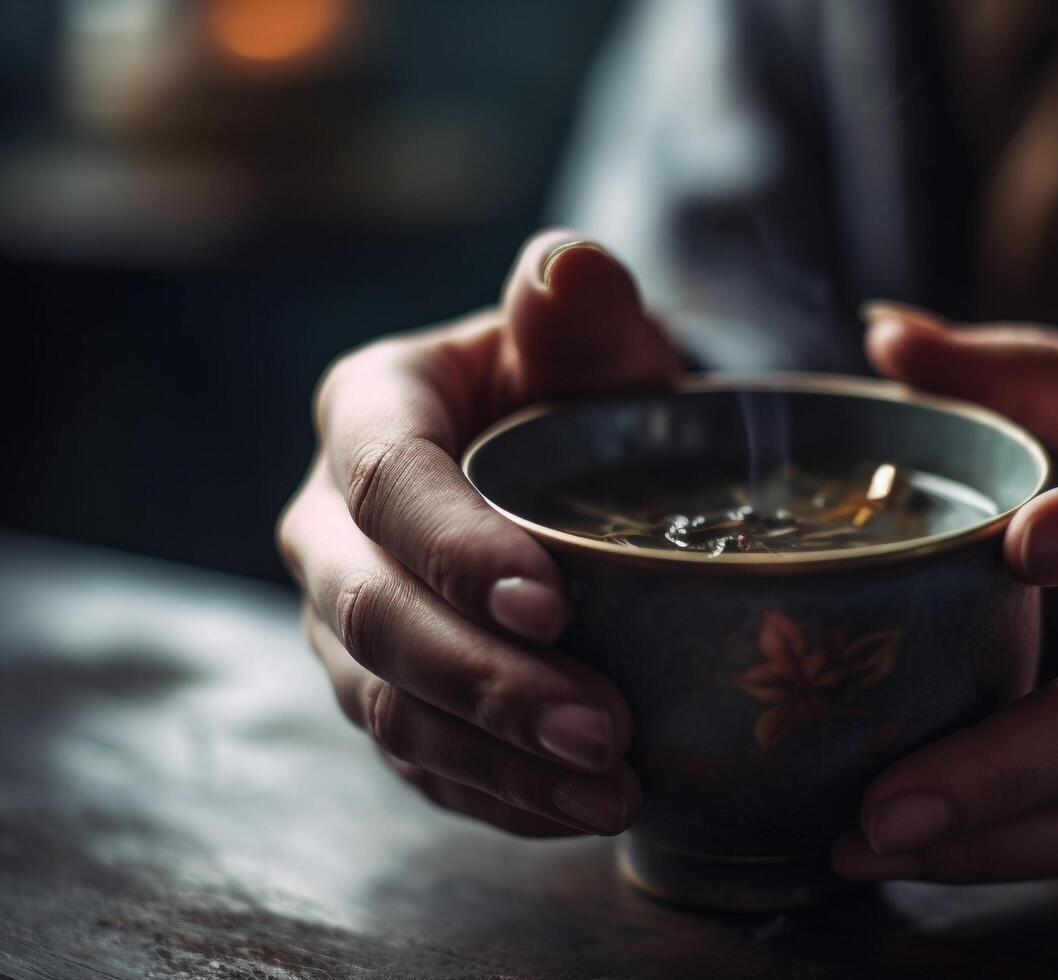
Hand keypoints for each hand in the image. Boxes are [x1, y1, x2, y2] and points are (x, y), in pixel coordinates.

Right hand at [276, 231, 678, 835]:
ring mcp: (348, 617)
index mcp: (371, 412)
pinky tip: (576, 813)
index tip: (553, 606)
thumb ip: (578, 306)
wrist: (580, 463)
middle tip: (600, 731)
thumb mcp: (590, 336)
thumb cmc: (582, 386)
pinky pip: (417, 759)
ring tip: (609, 792)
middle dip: (484, 682)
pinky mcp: (384, 691)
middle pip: (374, 613)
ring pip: (388, 704)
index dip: (458, 549)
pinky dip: (495, 794)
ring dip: (496, 759)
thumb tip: (570, 267)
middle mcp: (332, 522)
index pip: (390, 481)